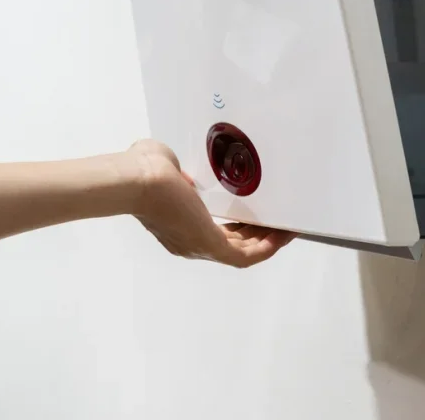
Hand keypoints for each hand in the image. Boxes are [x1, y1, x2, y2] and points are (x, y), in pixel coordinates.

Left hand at [126, 140, 294, 267]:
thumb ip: (180, 170)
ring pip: (243, 253)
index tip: (256, 215)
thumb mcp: (167, 167)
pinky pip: (248, 256)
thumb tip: (184, 169)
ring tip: (288, 228)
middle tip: (279, 221)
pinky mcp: (210, 245)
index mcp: (179, 227)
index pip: (217, 233)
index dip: (239, 226)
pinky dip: (268, 247)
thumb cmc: (144, 171)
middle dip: (258, 234)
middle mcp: (190, 244)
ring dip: (268, 242)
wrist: (136, 180)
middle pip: (233, 246)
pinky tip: (285, 234)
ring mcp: (199, 247)